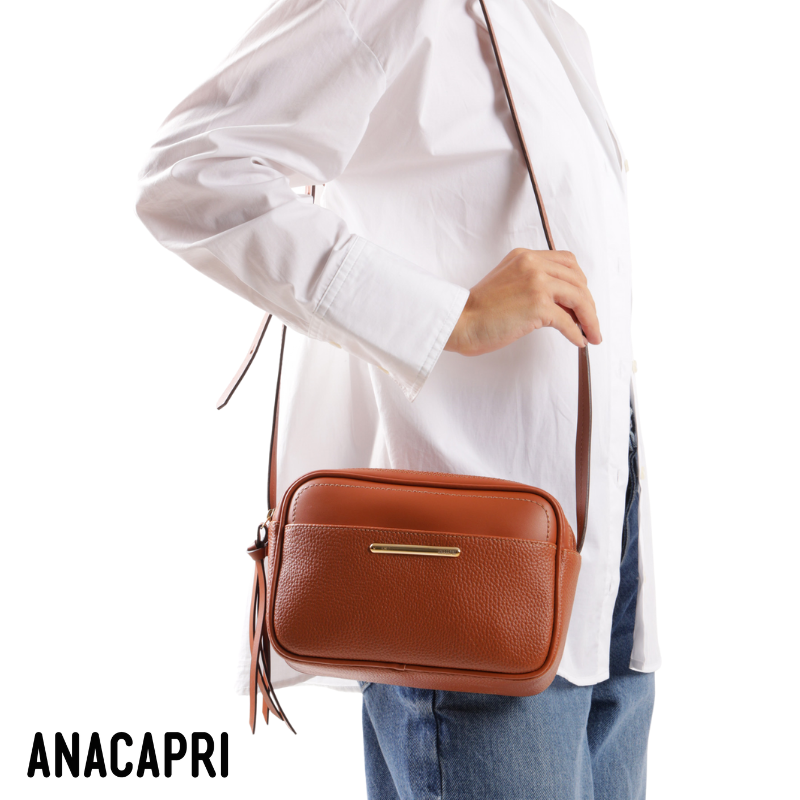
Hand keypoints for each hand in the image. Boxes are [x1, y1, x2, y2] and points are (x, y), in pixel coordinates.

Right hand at [444, 248, 601, 355]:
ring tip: (592, 334)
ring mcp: (537, 283)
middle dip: (589, 303)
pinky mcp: (538, 305)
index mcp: (525, 257)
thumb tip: (563, 304)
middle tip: (590, 322)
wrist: (461, 321)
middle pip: (578, 280)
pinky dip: (576, 333)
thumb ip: (531, 283)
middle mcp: (533, 264)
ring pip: (579, 298)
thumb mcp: (507, 283)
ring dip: (590, 319)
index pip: (567, 262)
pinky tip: (578, 341)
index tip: (582, 301)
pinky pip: (568, 320)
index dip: (579, 283)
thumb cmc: (479, 310)